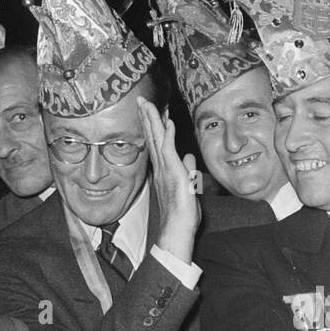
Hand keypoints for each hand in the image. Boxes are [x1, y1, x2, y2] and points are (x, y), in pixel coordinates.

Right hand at [140, 97, 200, 264]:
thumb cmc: (181, 214)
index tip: (150, 111)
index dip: (153, 126)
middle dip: (147, 117)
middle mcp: (160, 168)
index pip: (157, 143)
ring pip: (157, 139)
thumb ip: (187, 170)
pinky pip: (168, 149)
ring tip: (147, 103)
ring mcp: (165, 169)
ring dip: (152, 120)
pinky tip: (167, 121)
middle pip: (152, 137)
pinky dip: (167, 134)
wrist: (177, 229)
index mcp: (163, 170)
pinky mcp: (172, 172)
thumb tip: (188, 157)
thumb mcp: (188, 187)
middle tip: (141, 100)